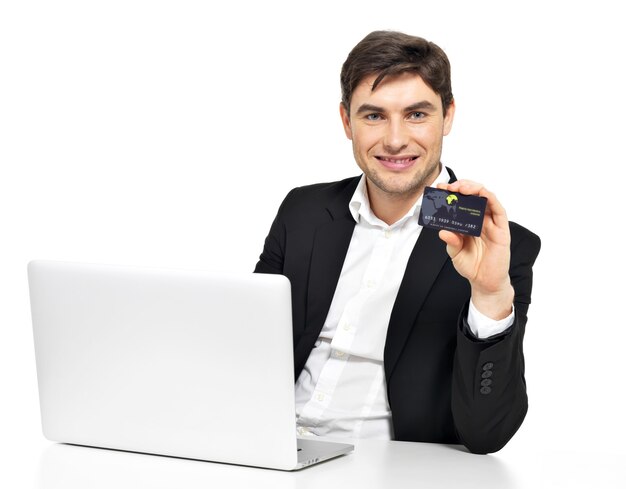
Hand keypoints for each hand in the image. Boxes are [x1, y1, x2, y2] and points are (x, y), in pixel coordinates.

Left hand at [436, 180, 513, 319]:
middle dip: (460, 187)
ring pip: (486, 198)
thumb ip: (451, 242)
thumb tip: (443, 232)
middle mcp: (480, 219)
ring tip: (460, 188)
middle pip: (473, 196)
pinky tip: (481, 194)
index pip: (460, 202)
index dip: (450, 194)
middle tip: (448, 187)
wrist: (485, 282)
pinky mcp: (502, 229)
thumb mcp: (455, 253)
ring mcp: (492, 223)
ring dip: (474, 189)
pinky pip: (499, 210)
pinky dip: (490, 198)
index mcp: (468, 223)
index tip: (438, 189)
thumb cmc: (471, 266)